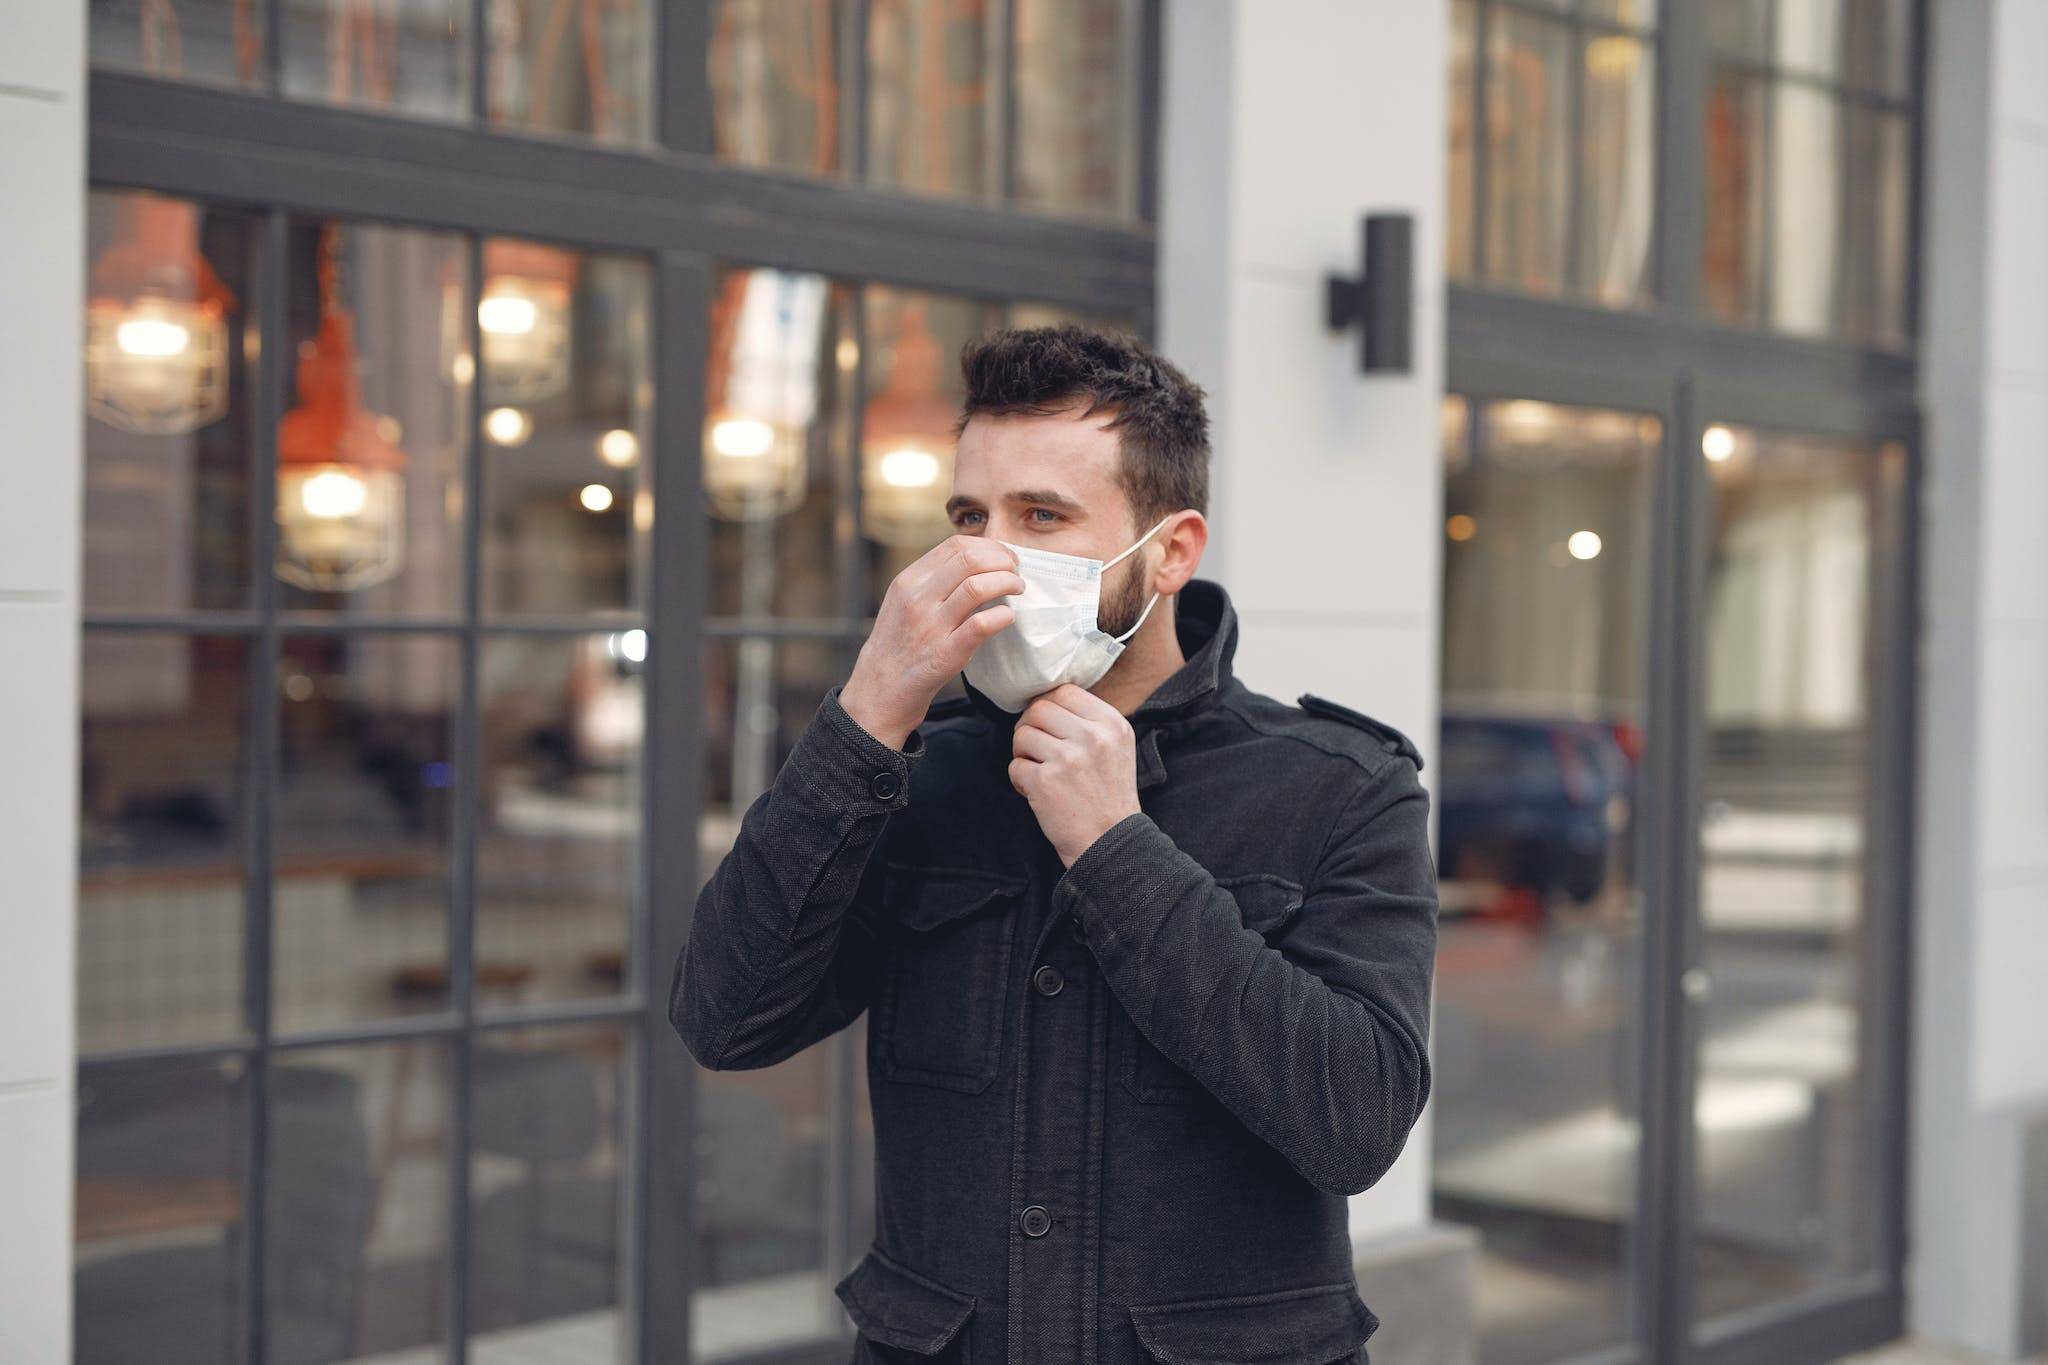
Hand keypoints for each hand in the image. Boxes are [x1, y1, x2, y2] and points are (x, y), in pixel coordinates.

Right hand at [840, 535, 1023, 749]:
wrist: (881, 686)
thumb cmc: (900, 641)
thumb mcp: (905, 600)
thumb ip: (934, 579)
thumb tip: (978, 559)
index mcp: (909, 580)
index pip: (956, 546)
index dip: (988, 547)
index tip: (1004, 557)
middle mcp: (918, 598)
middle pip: (969, 560)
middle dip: (1003, 561)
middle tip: (1016, 572)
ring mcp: (931, 626)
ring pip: (977, 587)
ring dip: (1007, 583)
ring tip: (1017, 589)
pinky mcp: (945, 653)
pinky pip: (981, 625)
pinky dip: (1002, 616)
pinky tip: (1008, 616)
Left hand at [1008, 685, 1141, 865]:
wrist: (1110, 843)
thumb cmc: (1108, 796)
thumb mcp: (1116, 748)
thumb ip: (1088, 722)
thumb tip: (1045, 699)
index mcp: (1112, 724)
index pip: (1064, 691)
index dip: (1047, 707)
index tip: (1047, 727)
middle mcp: (1092, 737)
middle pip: (1038, 709)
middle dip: (1029, 727)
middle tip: (1036, 750)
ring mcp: (1068, 759)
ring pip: (1022, 734)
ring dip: (1023, 753)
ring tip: (1039, 772)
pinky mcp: (1045, 782)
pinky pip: (1015, 765)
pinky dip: (1019, 780)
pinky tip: (1035, 792)